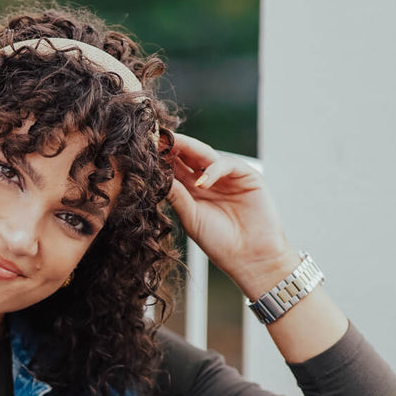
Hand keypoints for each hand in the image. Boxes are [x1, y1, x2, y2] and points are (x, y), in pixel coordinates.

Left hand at [167, 132, 295, 292]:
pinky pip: (227, 164)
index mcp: (192, 190)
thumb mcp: (191, 218)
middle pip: (189, 155)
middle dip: (173, 146)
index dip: (161, 158)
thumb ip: (177, 196)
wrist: (251, 258)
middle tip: (156, 137)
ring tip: (171, 148)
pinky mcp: (247, 176)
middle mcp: (209, 180)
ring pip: (206, 154)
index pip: (175, 167)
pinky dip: (213, 170)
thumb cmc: (220, 243)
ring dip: (188, 149)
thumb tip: (157, 177)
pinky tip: (202, 182)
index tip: (144, 150)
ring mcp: (228, 176)